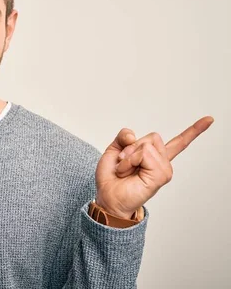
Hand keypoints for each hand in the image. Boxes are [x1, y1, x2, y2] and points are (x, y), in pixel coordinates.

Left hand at [95, 116, 213, 218]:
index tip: (209, 119)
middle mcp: (162, 163)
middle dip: (132, 146)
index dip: (194, 130)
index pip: (178, 142)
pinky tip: (128, 172)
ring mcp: (164, 169)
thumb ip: (124, 136)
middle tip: (123, 163)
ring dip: (129, 155)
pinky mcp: (161, 176)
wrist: (108, 197)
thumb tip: (133, 136)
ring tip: (125, 169)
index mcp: (154, 156)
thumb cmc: (111, 177)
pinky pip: (145, 154)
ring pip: (147, 145)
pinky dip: (130, 160)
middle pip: (153, 137)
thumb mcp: (114, 149)